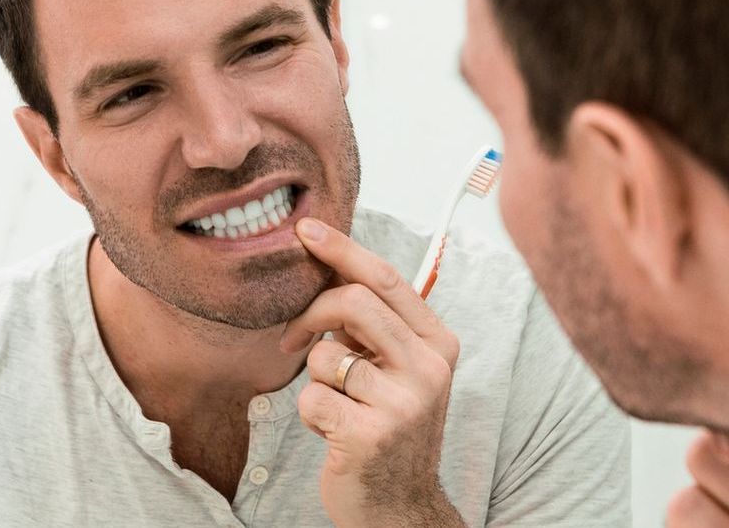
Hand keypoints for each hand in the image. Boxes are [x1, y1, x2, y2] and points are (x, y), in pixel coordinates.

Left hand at [278, 217, 465, 527]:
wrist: (399, 507)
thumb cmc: (389, 428)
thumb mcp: (397, 370)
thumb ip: (375, 326)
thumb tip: (328, 266)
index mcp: (439, 344)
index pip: (386, 279)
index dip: (341, 249)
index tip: (304, 229)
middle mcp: (430, 369)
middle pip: (352, 303)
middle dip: (309, 314)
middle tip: (290, 338)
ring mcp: (404, 403)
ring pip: (324, 356)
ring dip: (315, 381)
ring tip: (337, 407)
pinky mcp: (371, 435)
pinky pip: (311, 398)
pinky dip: (310, 415)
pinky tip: (333, 433)